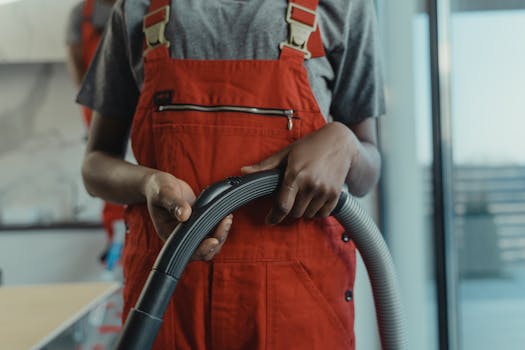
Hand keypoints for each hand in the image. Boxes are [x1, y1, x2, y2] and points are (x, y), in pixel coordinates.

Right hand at [143, 171, 232, 260]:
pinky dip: (220, 226)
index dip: (202, 249)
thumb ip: (174, 203)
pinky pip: (213, 231)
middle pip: (203, 251)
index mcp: (169, 235)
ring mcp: (191, 231)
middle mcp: (181, 237)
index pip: (188, 251)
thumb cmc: (158, 189)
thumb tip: (185, 214)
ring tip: (227, 218)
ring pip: (211, 242)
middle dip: (217, 240)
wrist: (161, 185)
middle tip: (226, 222)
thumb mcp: (164, 193)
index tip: (213, 240)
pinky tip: (225, 214)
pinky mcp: (199, 224)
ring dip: (221, 233)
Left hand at [241, 122, 357, 223]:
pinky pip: (322, 214)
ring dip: (303, 210)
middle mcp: (310, 185)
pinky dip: (317, 211)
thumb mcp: (286, 153)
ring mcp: (324, 191)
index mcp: (295, 175)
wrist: (339, 142)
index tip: (269, 221)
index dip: (273, 217)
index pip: (282, 205)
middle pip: (294, 212)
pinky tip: (315, 199)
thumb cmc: (310, 146)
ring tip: (304, 195)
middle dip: (289, 209)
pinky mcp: (335, 195)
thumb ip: (265, 166)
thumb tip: (244, 172)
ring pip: (308, 214)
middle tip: (291, 198)